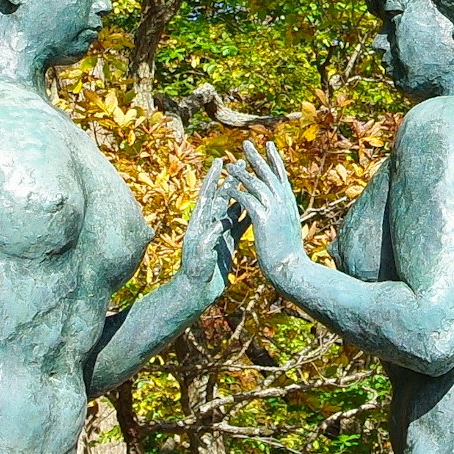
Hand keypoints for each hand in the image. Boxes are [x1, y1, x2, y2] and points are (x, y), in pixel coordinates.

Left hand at [177, 162, 242, 286]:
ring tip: (252, 178)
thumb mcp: (202, 253)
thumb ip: (210, 237)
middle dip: (231, 179)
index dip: (213, 178)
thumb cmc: (195, 273)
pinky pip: (240, 225)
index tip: (219, 161)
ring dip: (241, 193)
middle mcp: (209, 224)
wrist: (197, 291)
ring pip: (232, 208)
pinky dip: (247, 213)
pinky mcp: (228, 243)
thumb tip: (221, 222)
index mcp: (200, 223)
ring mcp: (219, 233)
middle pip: (221, 197)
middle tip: (241, 162)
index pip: (207, 195)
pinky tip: (258, 205)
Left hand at [225, 142, 307, 268]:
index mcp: (289, 203)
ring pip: (255, 184)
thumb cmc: (290, 254)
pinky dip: (236, 192)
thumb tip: (285, 207)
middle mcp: (283, 202)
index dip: (273, 160)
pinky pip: (246, 200)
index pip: (280, 176)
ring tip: (229, 164)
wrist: (290, 269)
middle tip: (246, 143)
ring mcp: (274, 209)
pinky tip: (226, 186)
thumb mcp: (290, 227)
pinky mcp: (263, 219)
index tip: (269, 146)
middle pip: (268, 174)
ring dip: (241, 173)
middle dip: (257, 157)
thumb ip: (285, 213)